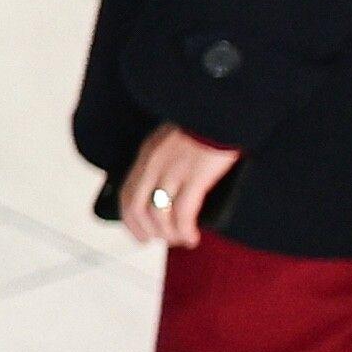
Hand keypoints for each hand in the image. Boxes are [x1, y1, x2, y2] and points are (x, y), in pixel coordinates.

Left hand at [124, 123, 242, 248]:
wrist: (224, 109)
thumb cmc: (206, 125)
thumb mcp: (174, 141)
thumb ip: (166, 161)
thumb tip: (169, 190)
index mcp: (147, 154)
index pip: (127, 193)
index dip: (130, 219)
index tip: (139, 234)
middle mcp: (154, 164)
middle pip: (137, 208)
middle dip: (145, 231)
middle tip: (159, 242)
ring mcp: (173, 171)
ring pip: (159, 215)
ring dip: (169, 234)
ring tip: (182, 239)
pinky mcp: (195, 177)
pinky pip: (183, 213)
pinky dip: (185, 230)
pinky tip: (193, 236)